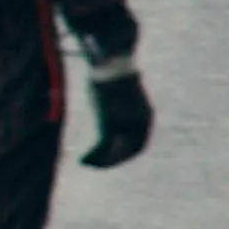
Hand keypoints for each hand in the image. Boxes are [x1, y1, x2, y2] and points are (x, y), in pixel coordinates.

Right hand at [80, 51, 151, 168]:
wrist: (112, 63)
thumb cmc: (113, 70)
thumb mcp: (120, 89)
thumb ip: (121, 103)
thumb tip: (119, 97)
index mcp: (145, 117)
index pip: (139, 144)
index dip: (125, 154)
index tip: (111, 157)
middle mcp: (139, 124)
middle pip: (129, 152)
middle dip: (113, 162)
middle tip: (97, 165)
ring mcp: (125, 125)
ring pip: (115, 153)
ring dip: (101, 162)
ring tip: (87, 164)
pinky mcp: (110, 124)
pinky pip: (102, 148)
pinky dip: (93, 157)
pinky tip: (83, 159)